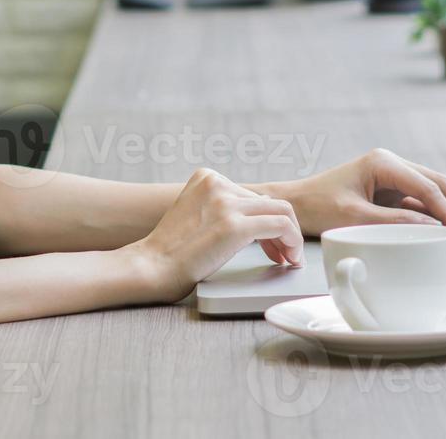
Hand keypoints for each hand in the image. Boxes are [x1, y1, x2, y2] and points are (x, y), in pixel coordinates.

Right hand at [124, 167, 303, 303]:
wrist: (151, 268)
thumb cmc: (170, 252)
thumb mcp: (195, 215)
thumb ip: (220, 209)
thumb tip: (257, 218)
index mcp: (207, 177)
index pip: (253, 195)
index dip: (265, 220)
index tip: (269, 244)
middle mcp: (218, 183)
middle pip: (269, 202)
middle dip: (281, 231)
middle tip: (283, 255)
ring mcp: (226, 203)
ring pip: (282, 211)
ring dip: (291, 237)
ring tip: (290, 259)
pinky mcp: (234, 226)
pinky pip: (281, 225)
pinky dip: (293, 242)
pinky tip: (290, 259)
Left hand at [275, 148, 445, 240]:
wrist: (295, 205)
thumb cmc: (318, 207)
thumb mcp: (354, 217)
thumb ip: (394, 223)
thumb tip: (434, 230)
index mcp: (383, 163)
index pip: (427, 187)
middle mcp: (391, 165)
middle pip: (438, 184)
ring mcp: (392, 178)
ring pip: (433, 192)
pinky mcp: (389, 193)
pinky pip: (420, 203)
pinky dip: (436, 217)